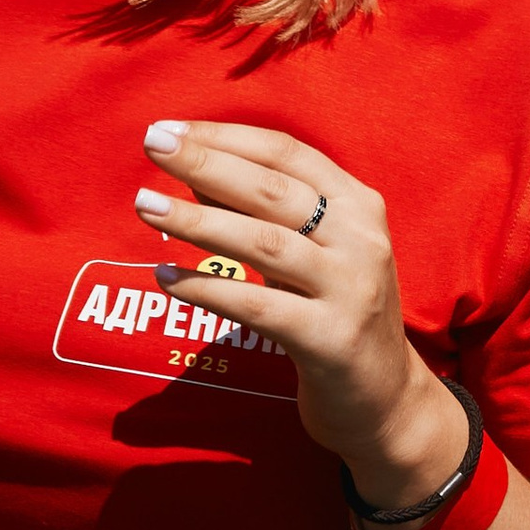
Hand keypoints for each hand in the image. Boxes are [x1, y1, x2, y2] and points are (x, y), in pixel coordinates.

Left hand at [134, 123, 462, 507]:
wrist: (385, 401)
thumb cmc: (333, 314)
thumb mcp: (307, 254)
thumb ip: (260, 212)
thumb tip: (193, 172)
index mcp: (359, 205)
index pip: (287, 153)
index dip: (226, 137)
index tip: (170, 128)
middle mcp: (362, 239)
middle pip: (274, 189)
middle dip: (207, 163)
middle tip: (152, 146)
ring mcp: (352, 289)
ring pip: (266, 243)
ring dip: (198, 221)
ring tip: (145, 206)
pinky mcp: (331, 339)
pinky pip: (259, 307)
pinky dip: (208, 289)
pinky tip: (165, 277)